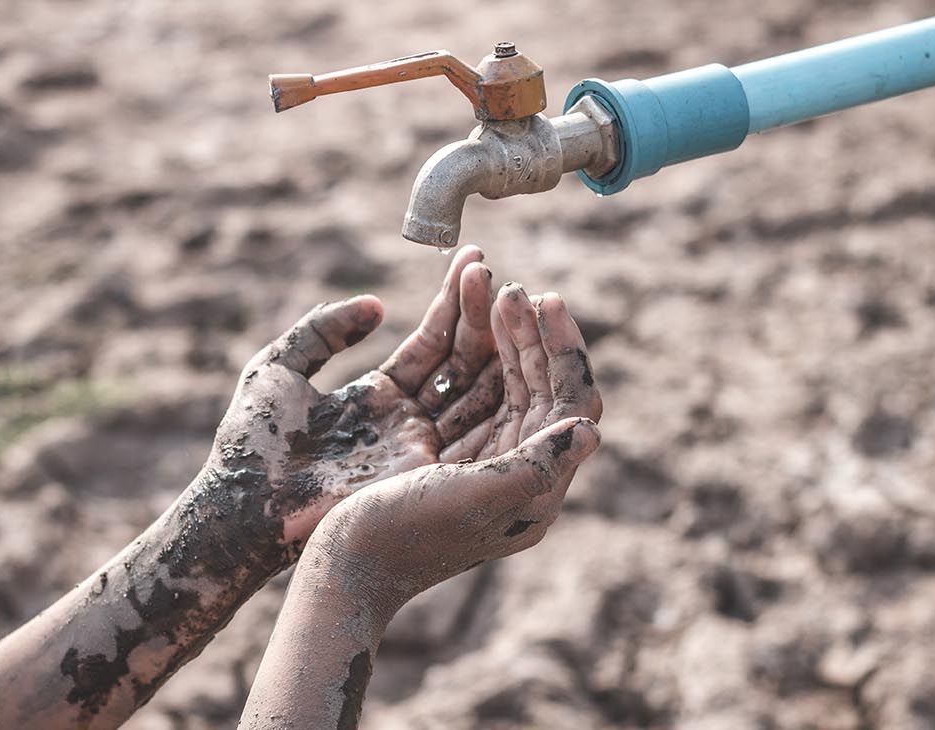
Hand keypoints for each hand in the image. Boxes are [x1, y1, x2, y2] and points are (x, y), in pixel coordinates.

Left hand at [194, 245, 505, 567]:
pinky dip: (496, 386)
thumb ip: (324, 329)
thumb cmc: (252, 442)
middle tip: (495, 271)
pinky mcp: (424, 471)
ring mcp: (421, 446)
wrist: (243, 505)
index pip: (430, 343)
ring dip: (494, 344)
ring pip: (474, 387)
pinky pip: (473, 423)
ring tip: (511, 295)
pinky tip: (512, 347)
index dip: (451, 303)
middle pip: (460, 362)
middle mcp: (408, 421)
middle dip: (479, 316)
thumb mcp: (279, 367)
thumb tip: (377, 305)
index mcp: (379, 396)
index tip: (473, 260)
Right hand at [306, 290, 603, 606]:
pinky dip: (462, 346)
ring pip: (500, 378)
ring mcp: (474, 457)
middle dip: (528, 332)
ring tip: (485, 280)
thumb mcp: (475, 499)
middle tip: (512, 286)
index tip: (545, 299)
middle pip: (537, 386)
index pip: (570, 404)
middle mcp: (511, 470)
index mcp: (534, 487)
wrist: (342, 570)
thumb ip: (537, 466)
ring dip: (496, 330)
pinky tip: (457, 310)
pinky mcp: (436, 448)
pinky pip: (463, 386)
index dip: (564, 350)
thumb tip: (592, 429)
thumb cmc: (403, 538)